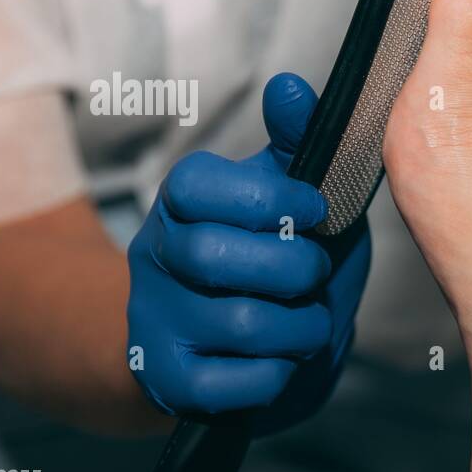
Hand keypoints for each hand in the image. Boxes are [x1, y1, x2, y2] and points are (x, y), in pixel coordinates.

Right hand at [127, 73, 370, 432]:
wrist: (230, 345)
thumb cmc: (275, 256)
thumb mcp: (292, 194)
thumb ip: (297, 143)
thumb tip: (288, 87)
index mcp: (181, 202)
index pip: (199, 185)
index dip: (270, 199)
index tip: (316, 210)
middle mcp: (155, 257)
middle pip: (217, 257)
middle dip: (293, 268)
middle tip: (315, 273)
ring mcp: (156, 323)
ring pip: (241, 324)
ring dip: (302, 327)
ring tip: (311, 321)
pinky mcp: (170, 384)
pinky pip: (237, 384)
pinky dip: (280, 374)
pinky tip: (284, 360)